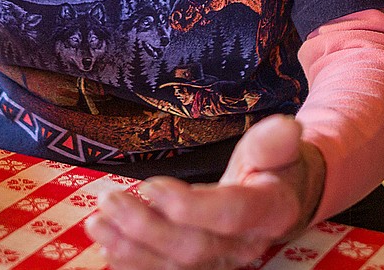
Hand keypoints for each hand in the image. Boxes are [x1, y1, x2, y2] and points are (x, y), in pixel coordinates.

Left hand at [83, 115, 324, 269]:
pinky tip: (107, 245)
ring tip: (96, 222)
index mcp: (268, 212)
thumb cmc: (274, 168)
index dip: (190, 207)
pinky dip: (134, 263)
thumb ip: (274, 142)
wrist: (283, 200)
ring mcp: (221, 263)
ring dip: (130, 248)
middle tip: (108, 199)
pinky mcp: (201, 267)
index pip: (230, 215)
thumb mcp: (278, 149)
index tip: (150, 186)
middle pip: (194, 248)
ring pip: (175, 267)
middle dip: (145, 226)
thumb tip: (287, 126)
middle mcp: (245, 246)